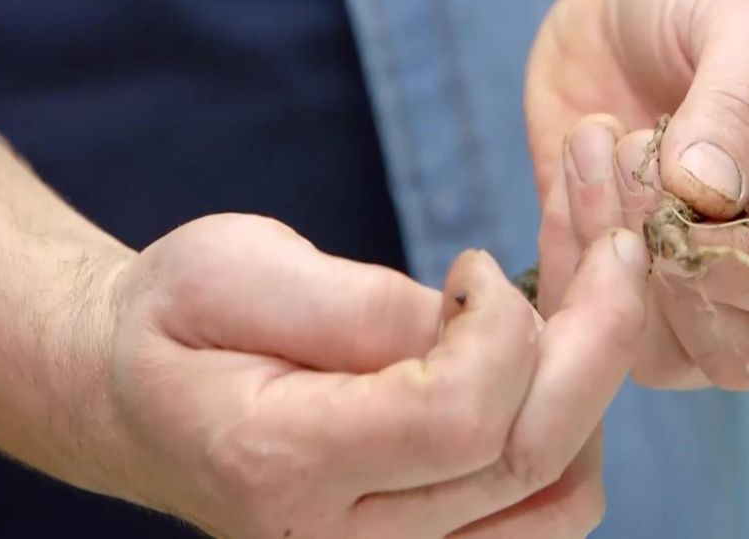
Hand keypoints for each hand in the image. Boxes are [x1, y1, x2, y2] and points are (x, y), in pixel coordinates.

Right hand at [85, 214, 648, 536]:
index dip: (500, 324)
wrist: (136, 398)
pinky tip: (559, 344)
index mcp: (283, 467)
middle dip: (599, 334)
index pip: (457, 418)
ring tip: (584, 287)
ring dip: (596, 379)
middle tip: (613, 242)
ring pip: (561, 494)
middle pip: (532, 459)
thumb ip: (355, 305)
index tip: (473, 262)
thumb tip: (474, 323)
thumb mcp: (231, 269)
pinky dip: (577, 419)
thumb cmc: (175, 323)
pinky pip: (546, 505)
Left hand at [527, 0, 748, 388]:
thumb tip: (707, 194)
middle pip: (743, 351)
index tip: (678, 194)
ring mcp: (719, 295)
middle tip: (629, 145)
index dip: (742, 260)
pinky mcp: (641, 290)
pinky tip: (578, 165)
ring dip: (608, 249)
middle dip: (667, 259)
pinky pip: (598, 323)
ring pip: (663, 354)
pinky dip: (569, 253)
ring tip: (600, 139)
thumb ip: (743, 100)